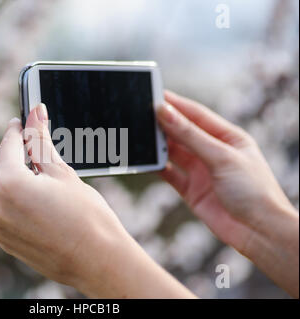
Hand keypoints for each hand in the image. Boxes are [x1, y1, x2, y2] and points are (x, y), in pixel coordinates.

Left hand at [0, 103, 193, 297]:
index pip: (6, 144)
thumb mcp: (62, 172)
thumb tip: (35, 112)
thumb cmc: (87, 216)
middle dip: (1, 152)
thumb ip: (41, 141)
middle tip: (26, 150)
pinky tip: (37, 201)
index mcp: (9, 184)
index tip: (24, 123)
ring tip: (38, 178)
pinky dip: (10, 197)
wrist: (98, 261)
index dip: (17, 129)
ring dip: (6, 176)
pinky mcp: (4, 239)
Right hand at [157, 90, 298, 296]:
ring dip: (159, 145)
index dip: (176, 104)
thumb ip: (190, 135)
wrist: (258, 232)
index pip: (196, 114)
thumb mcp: (221, 156)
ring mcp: (201, 171)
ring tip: (141, 136)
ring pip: (174, 152)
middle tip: (141, 114)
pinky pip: (170, 174)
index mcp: (227, 137)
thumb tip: (165, 113)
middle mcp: (213, 152)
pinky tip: (148, 161)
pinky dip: (158, 167)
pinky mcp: (191, 190)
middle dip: (163, 124)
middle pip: (183, 132)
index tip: (154, 95)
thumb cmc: (253, 190)